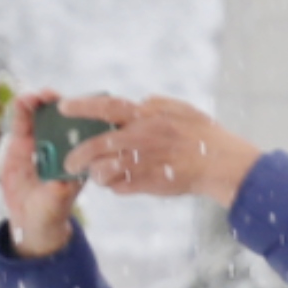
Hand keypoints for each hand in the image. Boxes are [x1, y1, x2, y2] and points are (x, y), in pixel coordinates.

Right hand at [0, 92, 82, 258]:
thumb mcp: (56, 203)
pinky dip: (21, 113)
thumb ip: (58, 191)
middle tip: (50, 95)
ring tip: (32, 97)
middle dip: (56, 105)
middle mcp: (60, 147)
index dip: (79, 117)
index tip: (77, 106)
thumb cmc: (51, 211)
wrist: (30, 218)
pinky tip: (19, 102)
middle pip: (60, 120)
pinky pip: (21, 125)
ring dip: (37, 104)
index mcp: (76, 158)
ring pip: (40, 118)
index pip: (80, 133)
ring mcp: (40, 144)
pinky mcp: (21, 144)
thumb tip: (61, 182)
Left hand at [61, 93, 263, 208]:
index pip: (107, 107)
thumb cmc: (205, 136)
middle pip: (97, 145)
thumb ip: (157, 104)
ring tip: (96, 174)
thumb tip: (139, 100)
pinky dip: (115, 186)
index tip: (63, 106)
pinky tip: (120, 183)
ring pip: (105, 170)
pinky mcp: (151, 183)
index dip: (82, 106)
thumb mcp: (182, 109)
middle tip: (68, 162)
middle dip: (77, 155)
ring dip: (96, 174)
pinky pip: (121, 187)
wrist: (224, 166)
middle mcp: (143, 138)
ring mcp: (146, 162)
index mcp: (148, 116)